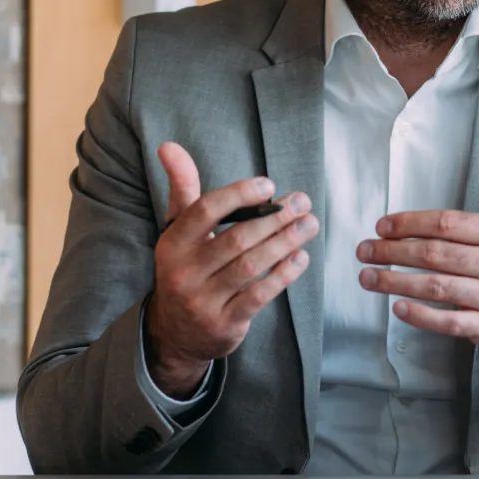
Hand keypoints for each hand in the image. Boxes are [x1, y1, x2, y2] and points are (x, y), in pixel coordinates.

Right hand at [145, 142, 317, 396]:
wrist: (175, 333)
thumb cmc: (185, 266)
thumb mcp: (178, 229)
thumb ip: (182, 188)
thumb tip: (170, 145)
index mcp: (172, 243)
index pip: (205, 211)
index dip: (239, 195)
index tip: (269, 185)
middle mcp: (183, 272)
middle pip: (236, 238)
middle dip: (275, 219)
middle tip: (302, 203)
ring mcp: (203, 300)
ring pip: (251, 265)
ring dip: (285, 242)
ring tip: (309, 225)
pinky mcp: (225, 323)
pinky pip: (259, 296)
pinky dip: (283, 275)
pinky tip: (300, 258)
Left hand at [357, 133, 478, 355]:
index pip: (447, 224)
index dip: (410, 223)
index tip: (382, 226)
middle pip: (436, 255)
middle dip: (394, 252)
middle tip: (364, 250)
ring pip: (438, 288)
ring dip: (397, 282)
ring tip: (368, 277)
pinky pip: (450, 323)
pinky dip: (422, 316)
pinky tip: (398, 307)